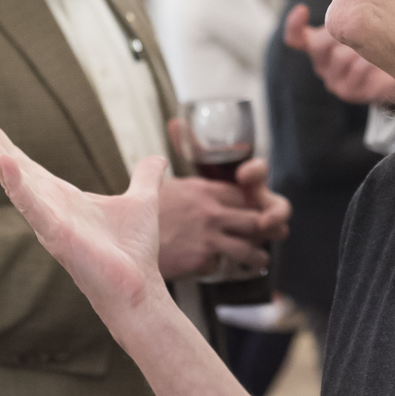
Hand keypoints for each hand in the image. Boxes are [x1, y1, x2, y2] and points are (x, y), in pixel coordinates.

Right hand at [0, 103, 164, 316]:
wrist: (138, 288)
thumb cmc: (132, 253)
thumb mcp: (142, 202)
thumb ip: (145, 178)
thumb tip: (158, 159)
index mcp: (61, 196)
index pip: (24, 161)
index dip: (2, 138)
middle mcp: (47, 206)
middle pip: (10, 165)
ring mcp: (47, 221)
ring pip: (13, 181)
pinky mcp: (55, 235)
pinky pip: (32, 206)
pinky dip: (17, 185)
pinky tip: (3, 162)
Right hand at [157, 120, 290, 277]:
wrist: (123, 238)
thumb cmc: (146, 212)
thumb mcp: (170, 184)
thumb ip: (194, 176)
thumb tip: (179, 129)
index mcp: (206, 191)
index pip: (247, 195)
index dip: (260, 204)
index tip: (264, 214)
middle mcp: (212, 212)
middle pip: (257, 221)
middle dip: (269, 231)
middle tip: (271, 236)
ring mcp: (208, 237)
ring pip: (250, 249)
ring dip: (257, 256)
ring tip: (259, 259)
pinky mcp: (201, 259)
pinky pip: (222, 265)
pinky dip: (221, 266)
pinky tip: (220, 266)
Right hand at [282, 3, 394, 104]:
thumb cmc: (379, 37)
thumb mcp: (363, 16)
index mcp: (320, 46)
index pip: (296, 38)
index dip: (294, 25)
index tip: (301, 9)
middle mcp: (324, 64)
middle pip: (320, 45)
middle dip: (343, 32)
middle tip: (364, 24)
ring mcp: (336, 81)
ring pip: (341, 58)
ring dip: (362, 48)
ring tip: (379, 42)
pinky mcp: (352, 92)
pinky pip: (358, 74)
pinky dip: (372, 64)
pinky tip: (382, 61)